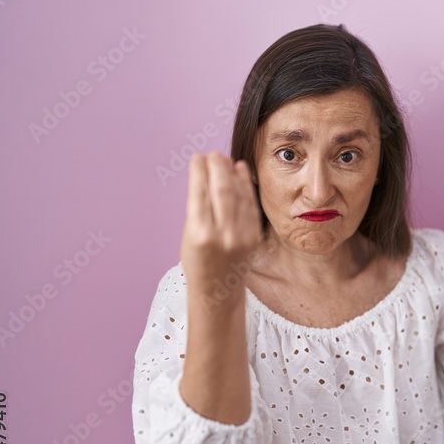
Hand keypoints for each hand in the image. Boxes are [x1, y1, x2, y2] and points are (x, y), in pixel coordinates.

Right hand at [180, 152, 260, 296]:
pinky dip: (246, 186)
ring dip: (232, 173)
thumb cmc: (198, 260)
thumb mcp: (189, 235)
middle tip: (213, 154)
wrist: (218, 289)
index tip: (197, 157)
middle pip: (222, 191)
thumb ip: (199, 207)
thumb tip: (208, 174)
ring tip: (225, 159)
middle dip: (217, 168)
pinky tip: (241, 171)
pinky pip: (250, 205)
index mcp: (200, 234)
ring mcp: (241, 236)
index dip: (199, 172)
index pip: (200, 194)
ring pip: (238, 195)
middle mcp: (223, 234)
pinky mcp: (254, 237)